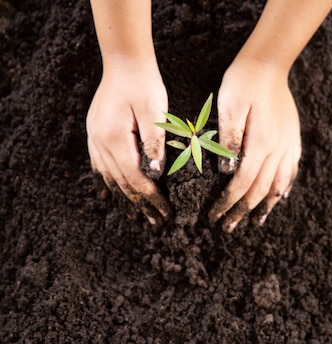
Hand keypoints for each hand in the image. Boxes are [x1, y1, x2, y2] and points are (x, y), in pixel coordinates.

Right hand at [86, 59, 170, 222]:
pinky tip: (111, 194)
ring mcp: (95, 138)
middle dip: (141, 204)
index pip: (135, 178)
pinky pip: (100, 165)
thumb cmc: (144, 85)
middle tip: (158, 223)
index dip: (152, 198)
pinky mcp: (96, 134)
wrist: (124, 62)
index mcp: (115, 138)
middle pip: (122, 182)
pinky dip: (109, 182)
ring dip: (126, 197)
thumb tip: (154, 176)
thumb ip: (154, 144)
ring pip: (110, 177)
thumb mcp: (154, 112)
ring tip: (141, 215)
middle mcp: (100, 142)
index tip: (167, 213)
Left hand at [208, 56, 300, 231]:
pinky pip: (292, 170)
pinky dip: (285, 188)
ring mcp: (288, 145)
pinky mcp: (293, 139)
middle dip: (243, 211)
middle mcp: (278, 148)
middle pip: (261, 190)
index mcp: (260, 142)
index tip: (214, 217)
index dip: (228, 203)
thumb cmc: (242, 83)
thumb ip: (229, 140)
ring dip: (267, 206)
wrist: (269, 64)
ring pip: (280, 185)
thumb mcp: (228, 106)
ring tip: (255, 221)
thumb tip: (228, 173)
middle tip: (228, 227)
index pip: (243, 183)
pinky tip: (280, 197)